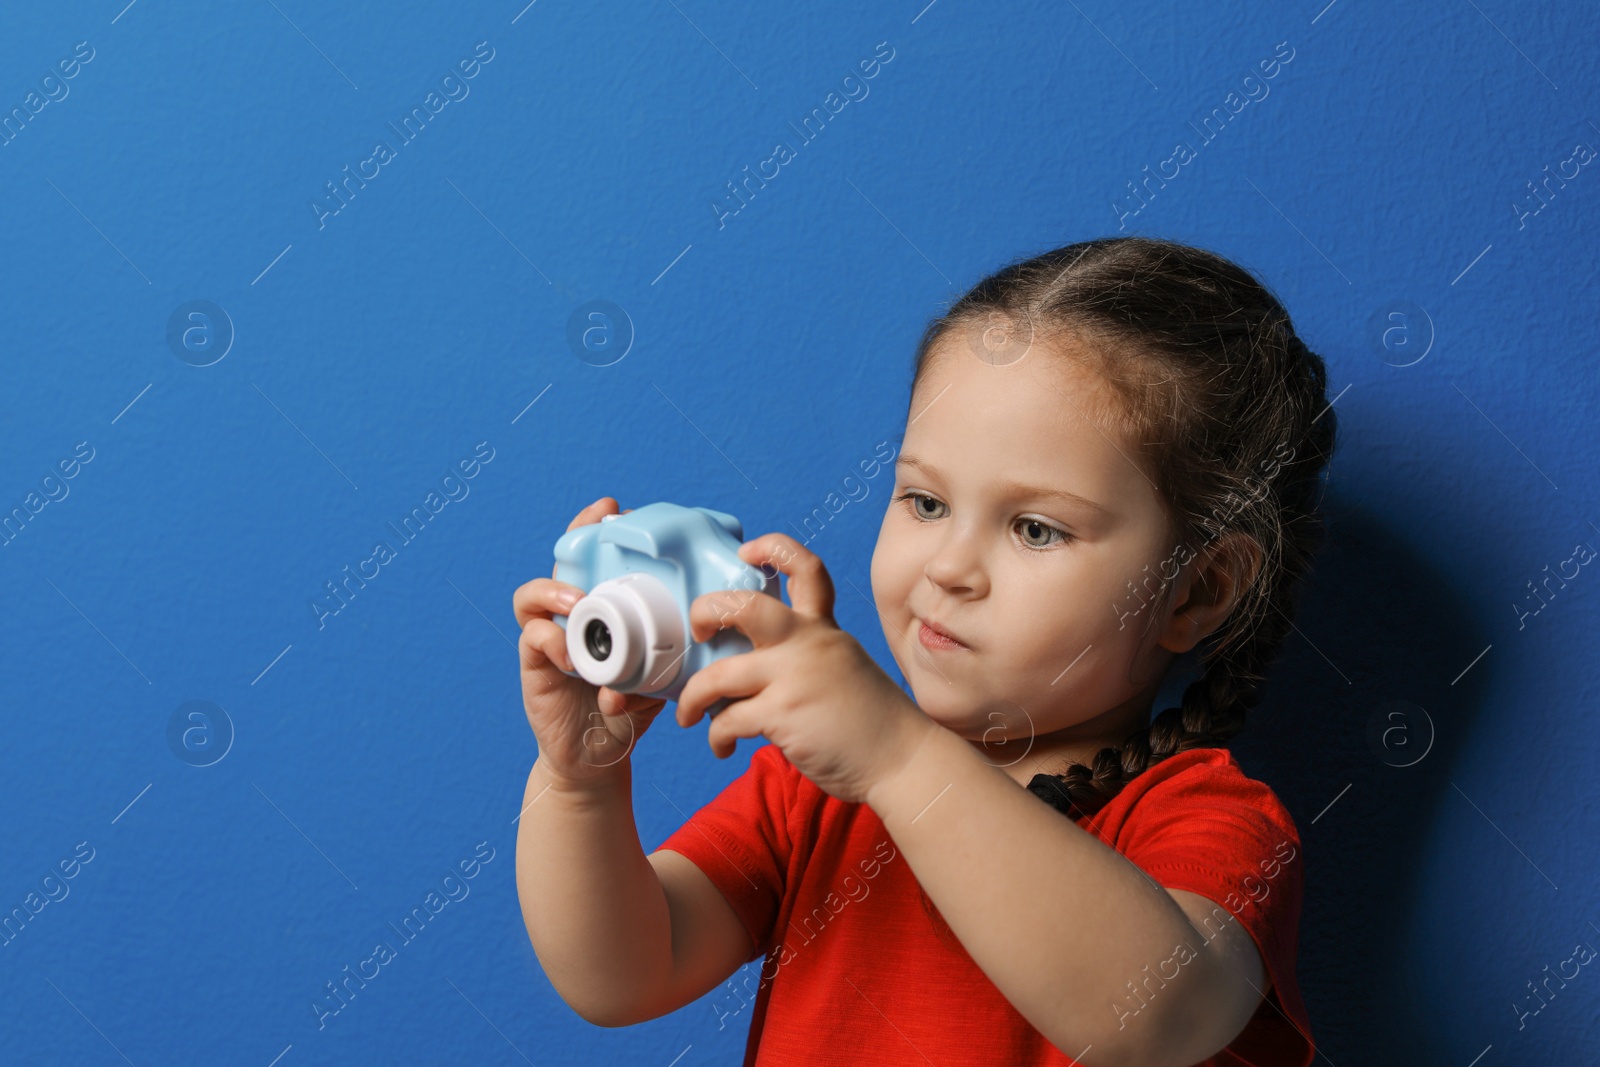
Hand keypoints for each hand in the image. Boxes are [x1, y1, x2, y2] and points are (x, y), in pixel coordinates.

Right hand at [512, 496, 668, 787]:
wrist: (599, 757)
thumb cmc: (631, 708)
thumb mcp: (661, 671)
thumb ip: (675, 648)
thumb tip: (711, 622)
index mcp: (602, 609)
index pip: (595, 559)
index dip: (598, 529)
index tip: (614, 509)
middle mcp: (571, 616)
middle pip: (562, 562)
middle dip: (576, 536)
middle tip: (598, 524)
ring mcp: (549, 638)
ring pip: (533, 596)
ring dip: (556, 591)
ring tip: (579, 601)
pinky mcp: (534, 665)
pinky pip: (532, 639)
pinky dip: (552, 642)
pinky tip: (572, 657)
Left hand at [673, 533, 936, 804]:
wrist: (902, 760)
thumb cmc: (870, 723)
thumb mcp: (843, 666)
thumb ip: (804, 657)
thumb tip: (750, 668)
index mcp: (823, 630)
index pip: (805, 569)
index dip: (772, 549)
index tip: (746, 552)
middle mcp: (808, 644)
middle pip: (745, 606)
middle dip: (706, 612)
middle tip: (698, 633)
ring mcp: (795, 678)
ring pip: (718, 675)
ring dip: (693, 698)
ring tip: (688, 716)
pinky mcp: (785, 715)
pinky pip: (728, 721)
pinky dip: (716, 737)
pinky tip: (722, 748)